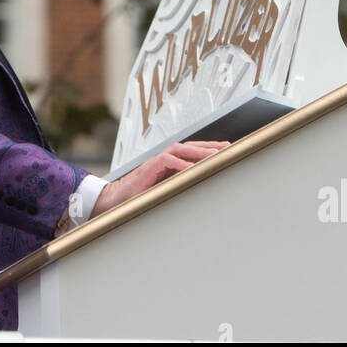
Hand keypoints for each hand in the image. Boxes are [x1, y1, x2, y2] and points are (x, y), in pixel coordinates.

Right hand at [90, 141, 228, 217]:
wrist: (118, 199)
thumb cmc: (141, 195)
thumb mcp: (165, 188)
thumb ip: (180, 183)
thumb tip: (200, 185)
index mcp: (170, 163)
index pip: (192, 152)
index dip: (209, 149)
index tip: (226, 150)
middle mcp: (164, 159)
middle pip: (190, 147)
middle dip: (209, 146)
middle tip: (228, 147)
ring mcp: (156, 161)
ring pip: (180, 150)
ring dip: (198, 151)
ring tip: (214, 155)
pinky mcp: (149, 167)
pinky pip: (167, 161)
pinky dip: (180, 163)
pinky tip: (192, 167)